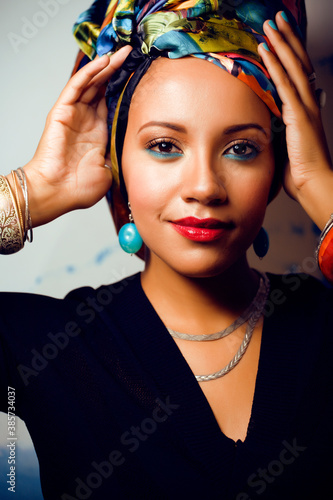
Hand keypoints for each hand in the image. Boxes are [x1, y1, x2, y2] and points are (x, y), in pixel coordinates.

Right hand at [21, 46, 131, 226]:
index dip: (123, 88)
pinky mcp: (62, 111)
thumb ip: (119, 157)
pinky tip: (103, 62)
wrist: (58, 192)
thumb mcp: (110, 171)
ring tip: (121, 53)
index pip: (112, 103)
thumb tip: (137, 153)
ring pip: (90, 83)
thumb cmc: (79, 188)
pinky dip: (89, 73)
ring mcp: (74, 114)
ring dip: (105, 67)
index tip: (140, 76)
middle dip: (117, 71)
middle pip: (102, 88)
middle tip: (132, 55)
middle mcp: (86, 120)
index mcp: (98, 133)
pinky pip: (76, 86)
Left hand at [258, 11, 332, 228]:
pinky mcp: (299, 115)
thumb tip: (267, 119)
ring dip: (282, 43)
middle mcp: (309, 102)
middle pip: (299, 61)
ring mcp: (306, 107)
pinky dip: (276, 64)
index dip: (290, 52)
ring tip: (271, 24)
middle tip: (276, 18)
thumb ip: (279, 126)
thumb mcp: (286, 142)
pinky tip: (266, 49)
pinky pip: (285, 84)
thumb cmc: (299, 169)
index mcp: (306, 107)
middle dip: (288, 38)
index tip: (279, 36)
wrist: (312, 183)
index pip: (299, 72)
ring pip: (293, 66)